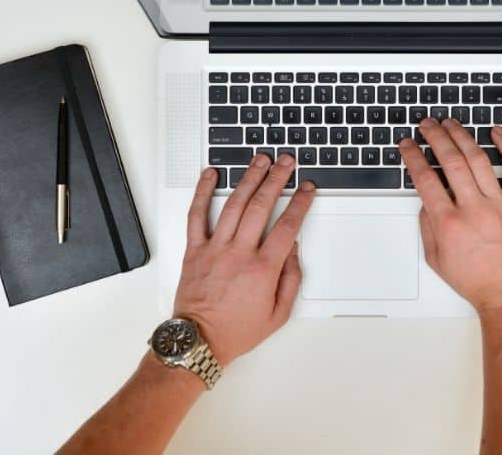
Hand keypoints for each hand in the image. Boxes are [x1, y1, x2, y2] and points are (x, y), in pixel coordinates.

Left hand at [173, 154, 315, 365]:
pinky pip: (196, 215)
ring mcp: (214, 248)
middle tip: (286, 163)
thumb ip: (291, 279)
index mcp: (262, 269)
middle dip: (277, 179)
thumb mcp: (278, 314)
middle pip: (262, 206)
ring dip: (248, 178)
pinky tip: (211, 175)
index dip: (300, 203)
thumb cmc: (236, 330)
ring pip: (234, 204)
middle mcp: (239, 253)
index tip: (307, 189)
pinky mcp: (194, 250)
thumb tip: (293, 249)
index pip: (287, 226)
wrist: (198, 341)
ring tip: (259, 160)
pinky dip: (202, 192)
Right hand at [399, 119, 501, 314]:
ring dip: (462, 136)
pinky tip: (497, 133)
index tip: (408, 145)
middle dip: (435, 137)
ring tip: (451, 124)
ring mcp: (499, 204)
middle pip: (450, 161)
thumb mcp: (436, 259)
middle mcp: (473, 209)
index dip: (413, 156)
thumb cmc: (475, 280)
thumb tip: (426, 201)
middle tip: (427, 125)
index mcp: (449, 223)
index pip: (426, 179)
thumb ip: (428, 226)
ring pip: (478, 159)